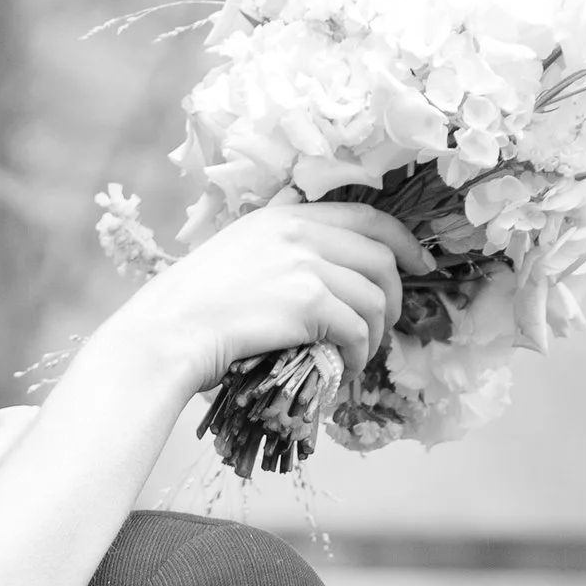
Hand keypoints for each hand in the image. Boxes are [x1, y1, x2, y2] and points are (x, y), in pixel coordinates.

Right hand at [148, 196, 427, 392]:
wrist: (167, 333)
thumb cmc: (191, 309)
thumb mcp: (236, 257)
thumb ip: (279, 252)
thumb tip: (321, 271)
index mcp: (284, 215)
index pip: (365, 216)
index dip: (402, 242)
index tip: (419, 265)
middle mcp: (299, 230)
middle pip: (380, 258)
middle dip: (395, 298)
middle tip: (387, 329)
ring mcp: (305, 264)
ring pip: (374, 298)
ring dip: (375, 336)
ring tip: (357, 358)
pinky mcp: (307, 302)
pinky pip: (357, 330)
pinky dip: (358, 355)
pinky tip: (343, 371)